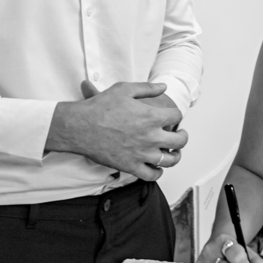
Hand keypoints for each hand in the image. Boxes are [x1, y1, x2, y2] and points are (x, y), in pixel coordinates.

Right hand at [48, 80, 186, 180]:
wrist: (80, 126)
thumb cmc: (100, 107)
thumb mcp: (124, 90)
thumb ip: (147, 88)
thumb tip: (163, 87)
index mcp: (151, 117)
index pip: (177, 116)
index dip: (176, 115)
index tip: (172, 116)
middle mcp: (150, 137)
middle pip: (180, 141)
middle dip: (183, 136)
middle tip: (180, 134)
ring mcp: (142, 154)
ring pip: (170, 160)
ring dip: (175, 156)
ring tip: (173, 152)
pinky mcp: (131, 167)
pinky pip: (151, 175)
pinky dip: (158, 172)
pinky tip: (157, 167)